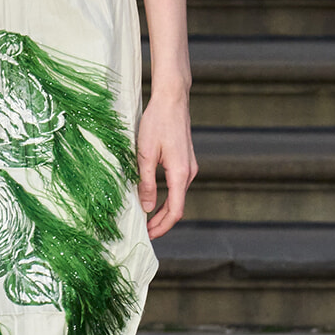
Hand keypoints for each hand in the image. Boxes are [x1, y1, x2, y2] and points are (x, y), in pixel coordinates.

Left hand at [137, 90, 196, 238]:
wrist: (172, 99)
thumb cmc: (157, 122)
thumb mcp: (145, 153)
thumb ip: (146, 182)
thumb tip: (147, 207)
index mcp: (180, 173)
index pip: (175, 210)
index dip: (162, 226)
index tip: (148, 234)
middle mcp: (190, 172)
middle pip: (178, 206)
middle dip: (162, 222)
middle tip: (145, 231)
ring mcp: (190, 167)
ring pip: (178, 196)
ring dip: (163, 210)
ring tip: (147, 218)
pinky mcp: (186, 161)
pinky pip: (178, 186)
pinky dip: (167, 197)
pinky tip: (154, 199)